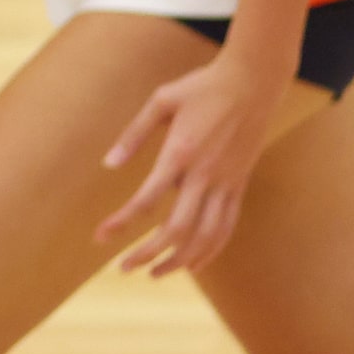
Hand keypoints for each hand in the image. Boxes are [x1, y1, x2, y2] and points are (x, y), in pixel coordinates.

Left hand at [95, 48, 286, 276]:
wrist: (253, 81)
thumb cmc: (202, 86)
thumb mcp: (161, 101)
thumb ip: (134, 134)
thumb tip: (109, 165)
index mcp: (180, 153)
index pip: (147, 199)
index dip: (122, 222)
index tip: (100, 237)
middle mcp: (204, 174)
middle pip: (176, 229)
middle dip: (147, 253)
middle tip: (124, 268)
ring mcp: (226, 183)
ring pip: (205, 237)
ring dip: (179, 261)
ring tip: (154, 273)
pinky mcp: (239, 185)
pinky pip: (226, 227)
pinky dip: (210, 251)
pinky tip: (194, 265)